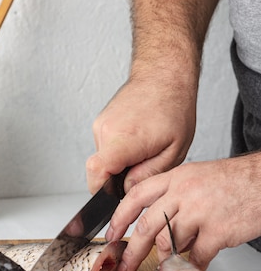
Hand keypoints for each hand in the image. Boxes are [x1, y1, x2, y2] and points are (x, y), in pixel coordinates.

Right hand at [86, 74, 196, 194]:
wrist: (164, 75)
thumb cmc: (174, 107)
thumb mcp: (174, 150)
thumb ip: (148, 175)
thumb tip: (127, 190)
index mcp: (124, 139)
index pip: (96, 172)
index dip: (101, 191)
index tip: (114, 196)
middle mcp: (105, 130)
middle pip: (100, 170)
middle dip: (118, 177)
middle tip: (144, 165)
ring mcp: (100, 124)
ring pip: (103, 159)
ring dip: (121, 162)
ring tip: (144, 147)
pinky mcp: (100, 121)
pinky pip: (105, 146)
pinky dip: (120, 150)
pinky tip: (138, 139)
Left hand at [106, 154, 260, 270]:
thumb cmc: (235, 182)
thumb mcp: (197, 178)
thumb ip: (174, 200)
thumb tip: (159, 234)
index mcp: (176, 178)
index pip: (136, 196)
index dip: (119, 217)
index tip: (111, 235)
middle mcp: (183, 193)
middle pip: (146, 226)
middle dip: (131, 251)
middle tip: (125, 268)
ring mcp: (200, 211)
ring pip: (169, 242)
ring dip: (168, 258)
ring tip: (171, 264)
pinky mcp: (217, 230)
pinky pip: (196, 256)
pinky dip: (194, 266)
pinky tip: (196, 266)